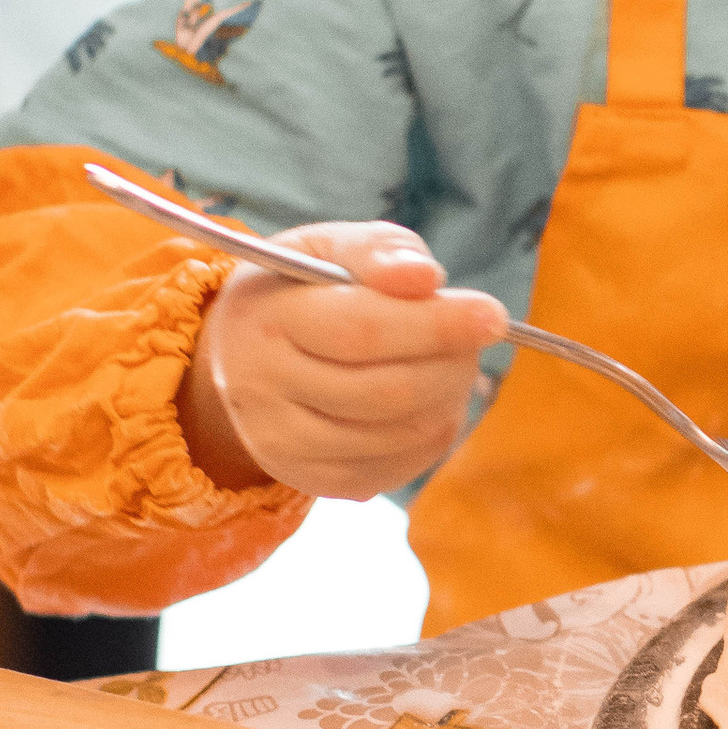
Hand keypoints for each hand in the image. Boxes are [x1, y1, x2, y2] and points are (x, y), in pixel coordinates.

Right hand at [179, 224, 509, 499]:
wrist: (235, 359)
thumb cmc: (297, 292)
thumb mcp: (325, 248)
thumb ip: (377, 250)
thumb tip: (425, 278)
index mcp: (266, 320)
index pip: (360, 331)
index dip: (435, 325)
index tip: (492, 314)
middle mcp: (264, 391)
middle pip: (387, 391)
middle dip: (451, 362)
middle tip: (477, 333)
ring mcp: (285, 445)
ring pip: (400, 435)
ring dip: (448, 396)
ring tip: (448, 359)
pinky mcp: (313, 480)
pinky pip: (398, 466)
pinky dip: (431, 431)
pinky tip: (426, 397)